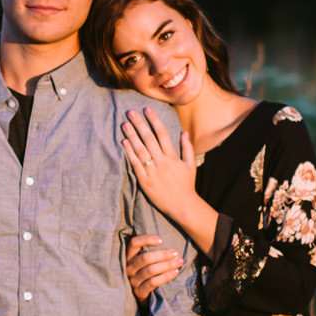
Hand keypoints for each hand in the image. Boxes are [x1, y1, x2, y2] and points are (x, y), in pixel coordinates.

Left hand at [121, 108, 212, 248]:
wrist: (182, 206)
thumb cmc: (187, 185)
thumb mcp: (191, 165)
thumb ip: (187, 148)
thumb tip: (184, 132)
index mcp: (172, 157)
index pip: (162, 133)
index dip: (154, 120)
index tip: (147, 109)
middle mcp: (162, 162)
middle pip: (148, 138)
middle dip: (139, 124)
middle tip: (130, 112)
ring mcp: (152, 171)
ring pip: (140, 150)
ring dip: (132, 135)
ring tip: (124, 124)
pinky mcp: (144, 181)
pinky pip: (135, 164)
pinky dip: (129, 152)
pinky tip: (124, 142)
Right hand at [125, 233, 184, 300]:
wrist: (143, 295)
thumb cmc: (148, 273)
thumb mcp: (146, 261)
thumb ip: (152, 251)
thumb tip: (170, 240)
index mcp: (129, 256)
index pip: (134, 243)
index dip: (146, 240)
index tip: (161, 240)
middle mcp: (128, 268)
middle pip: (145, 258)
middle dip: (163, 255)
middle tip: (177, 253)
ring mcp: (133, 280)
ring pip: (150, 270)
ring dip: (167, 265)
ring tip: (180, 262)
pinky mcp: (139, 292)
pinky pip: (153, 282)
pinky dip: (166, 276)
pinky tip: (175, 272)